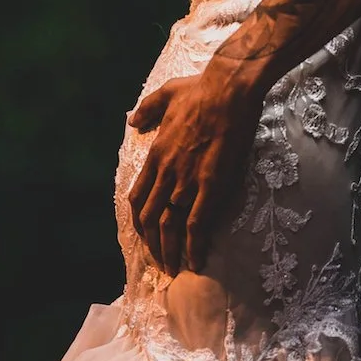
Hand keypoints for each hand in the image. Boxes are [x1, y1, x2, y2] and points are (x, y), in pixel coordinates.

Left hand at [125, 62, 263, 274]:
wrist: (228, 90)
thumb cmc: (200, 90)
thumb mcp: (165, 94)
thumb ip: (146, 110)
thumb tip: (132, 121)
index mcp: (155, 155)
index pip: (137, 197)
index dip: (139, 221)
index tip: (144, 234)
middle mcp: (166, 172)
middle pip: (150, 218)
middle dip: (152, 244)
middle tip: (159, 261)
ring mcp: (187, 180)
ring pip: (169, 225)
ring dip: (169, 251)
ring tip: (174, 270)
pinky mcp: (211, 185)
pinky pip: (197, 223)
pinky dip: (194, 245)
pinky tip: (197, 260)